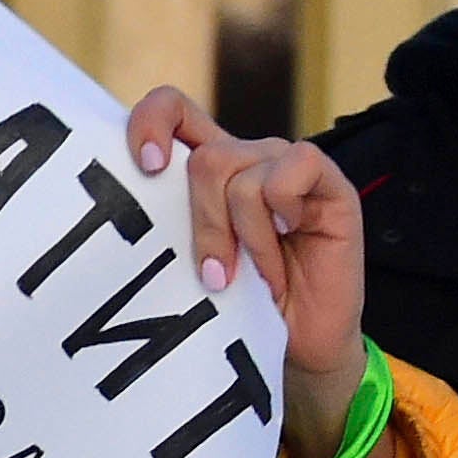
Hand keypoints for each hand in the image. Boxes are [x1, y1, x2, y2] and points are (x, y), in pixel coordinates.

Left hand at [125, 86, 367, 418]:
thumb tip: (127, 207)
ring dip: (247, 239)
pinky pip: (294, 168)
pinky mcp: (330, 184)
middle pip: (204, 160)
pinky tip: (290, 234)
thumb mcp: (188, 268)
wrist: (301, 348)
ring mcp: (289, 166)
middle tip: (217, 276)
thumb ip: (165, 228)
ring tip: (260, 277)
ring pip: (243, 177)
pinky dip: (283, 209)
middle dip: (204, 226)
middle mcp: (248, 158)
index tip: (145, 167)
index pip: (172, 110)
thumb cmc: (238, 311)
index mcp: (208, 168)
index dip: (150, 122)